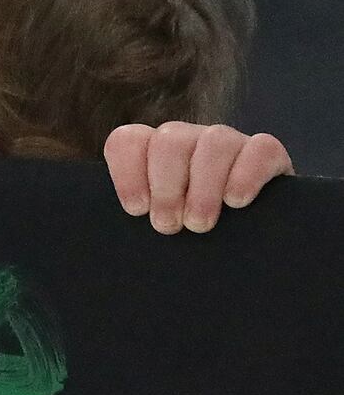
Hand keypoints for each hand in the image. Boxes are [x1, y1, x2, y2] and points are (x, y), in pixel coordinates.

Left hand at [104, 122, 293, 233]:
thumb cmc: (187, 245)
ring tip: (200, 224)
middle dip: (166, 187)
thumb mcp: (156, 229)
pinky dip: (246, 175)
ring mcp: (229, 143)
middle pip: (169, 140)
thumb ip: (136, 218)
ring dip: (204, 186)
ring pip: (215, 141)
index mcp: (152, 153)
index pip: (128, 141)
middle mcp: (189, 141)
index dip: (128, 173)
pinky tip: (236, 202)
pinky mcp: (267, 155)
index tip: (137, 210)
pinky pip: (260, 148)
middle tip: (169, 226)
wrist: (248, 254)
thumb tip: (129, 218)